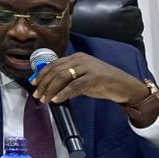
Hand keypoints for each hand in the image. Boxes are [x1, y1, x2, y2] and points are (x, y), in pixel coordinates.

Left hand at [32, 52, 158, 124]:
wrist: (124, 86)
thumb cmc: (103, 83)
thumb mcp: (82, 79)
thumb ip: (68, 81)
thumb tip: (51, 89)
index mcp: (76, 57)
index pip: (53, 64)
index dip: (41, 73)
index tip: (34, 83)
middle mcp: (80, 59)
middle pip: (55, 70)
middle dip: (44, 83)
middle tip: (37, 95)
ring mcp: (88, 67)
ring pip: (62, 77)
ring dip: (51, 89)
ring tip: (45, 99)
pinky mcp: (94, 77)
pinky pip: (74, 85)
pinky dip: (63, 93)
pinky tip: (57, 99)